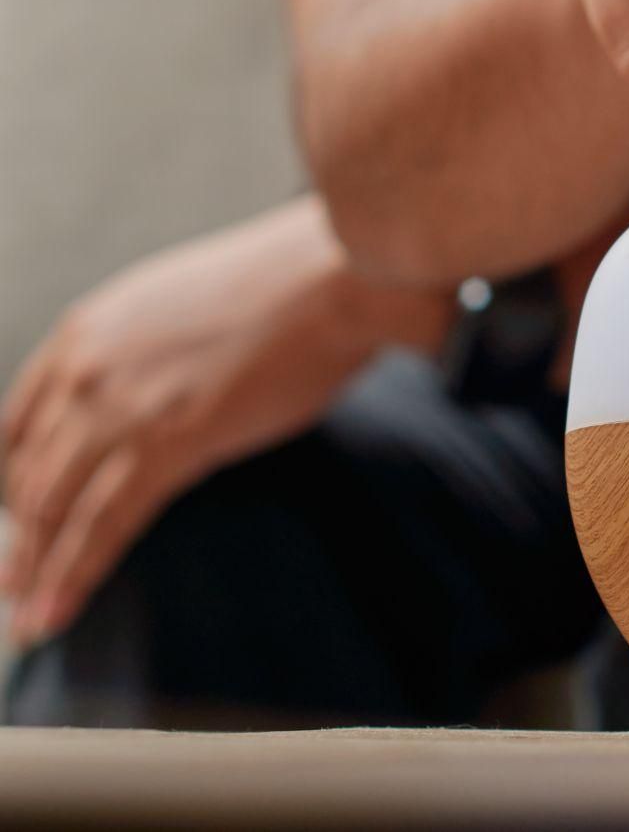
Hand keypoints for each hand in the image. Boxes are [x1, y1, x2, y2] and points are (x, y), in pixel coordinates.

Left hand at [0, 198, 446, 645]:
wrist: (328, 280)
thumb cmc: (282, 288)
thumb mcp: (179, 306)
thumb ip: (143, 355)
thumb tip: (150, 397)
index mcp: (84, 333)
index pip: (16, 425)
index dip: (10, 481)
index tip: (16, 518)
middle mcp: (85, 371)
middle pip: (25, 475)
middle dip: (18, 538)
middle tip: (13, 583)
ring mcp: (120, 409)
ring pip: (51, 510)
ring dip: (34, 571)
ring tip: (28, 617)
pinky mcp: (166, 445)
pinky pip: (102, 525)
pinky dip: (73, 576)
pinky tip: (56, 611)